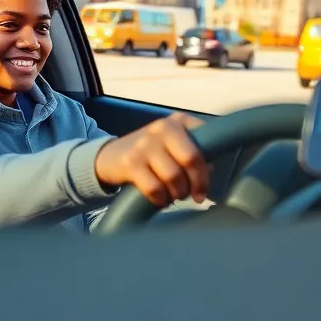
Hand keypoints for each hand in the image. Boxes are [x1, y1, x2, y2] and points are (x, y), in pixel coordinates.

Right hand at [94, 112, 209, 206]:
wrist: (110, 156)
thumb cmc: (150, 154)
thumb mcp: (172, 145)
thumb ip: (194, 153)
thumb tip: (210, 172)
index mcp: (178, 121)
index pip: (205, 144)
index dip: (207, 169)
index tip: (204, 185)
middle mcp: (162, 128)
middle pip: (191, 159)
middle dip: (196, 183)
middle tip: (196, 196)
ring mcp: (144, 144)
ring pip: (173, 176)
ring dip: (177, 193)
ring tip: (174, 195)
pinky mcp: (130, 162)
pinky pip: (155, 188)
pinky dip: (161, 199)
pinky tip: (160, 198)